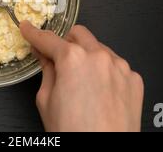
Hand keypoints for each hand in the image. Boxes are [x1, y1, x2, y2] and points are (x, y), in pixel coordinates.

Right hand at [20, 22, 143, 131]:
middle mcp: (99, 57)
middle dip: (65, 42)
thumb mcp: (47, 101)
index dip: (34, 33)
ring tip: (81, 81)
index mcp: (73, 59)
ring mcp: (120, 67)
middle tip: (56, 57)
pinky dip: (105, 71)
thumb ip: (47, 71)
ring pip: (99, 48)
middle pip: (78, 34)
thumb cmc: (75, 133)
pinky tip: (98, 90)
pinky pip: (116, 65)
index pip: (48, 39)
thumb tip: (45, 57)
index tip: (29, 29)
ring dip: (87, 56)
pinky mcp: (134, 80)